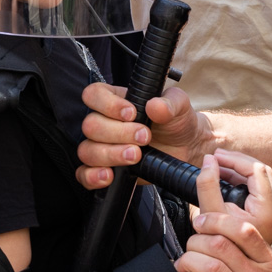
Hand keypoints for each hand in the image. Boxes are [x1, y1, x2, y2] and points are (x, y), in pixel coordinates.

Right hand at [76, 83, 212, 189]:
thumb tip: (155, 106)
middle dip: (118, 133)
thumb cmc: (176, 122)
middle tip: (144, 137)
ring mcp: (102, 146)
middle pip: (90, 125)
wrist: (186, 148)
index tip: (131, 113)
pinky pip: (84, 174)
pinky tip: (110, 176)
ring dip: (111, 154)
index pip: (93, 94)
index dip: (107, 104)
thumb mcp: (179, 105)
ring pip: (87, 150)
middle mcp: (104, 122)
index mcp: (115, 100)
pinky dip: (93, 176)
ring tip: (136, 156)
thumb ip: (170, 102)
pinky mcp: (105, 168)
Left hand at [169, 212, 271, 271]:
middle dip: (196, 241)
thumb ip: (263, 263)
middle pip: (220, 245)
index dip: (216, 221)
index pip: (243, 231)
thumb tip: (234, 243)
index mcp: (271, 267)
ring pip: (210, 268)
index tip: (201, 222)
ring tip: (183, 265)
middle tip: (189, 247)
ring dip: (188, 261)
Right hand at [196, 150, 271, 244]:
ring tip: (218, 169)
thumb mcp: (210, 214)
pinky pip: (259, 189)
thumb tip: (208, 160)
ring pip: (261, 179)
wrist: (232, 271)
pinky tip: (225, 181)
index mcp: (267, 210)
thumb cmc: (222, 248)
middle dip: (237, 162)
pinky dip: (242, 181)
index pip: (255, 169)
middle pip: (261, 171)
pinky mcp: (268, 215)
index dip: (234, 159)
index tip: (215, 157)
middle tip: (216, 159)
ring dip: (239, 171)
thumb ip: (208, 185)